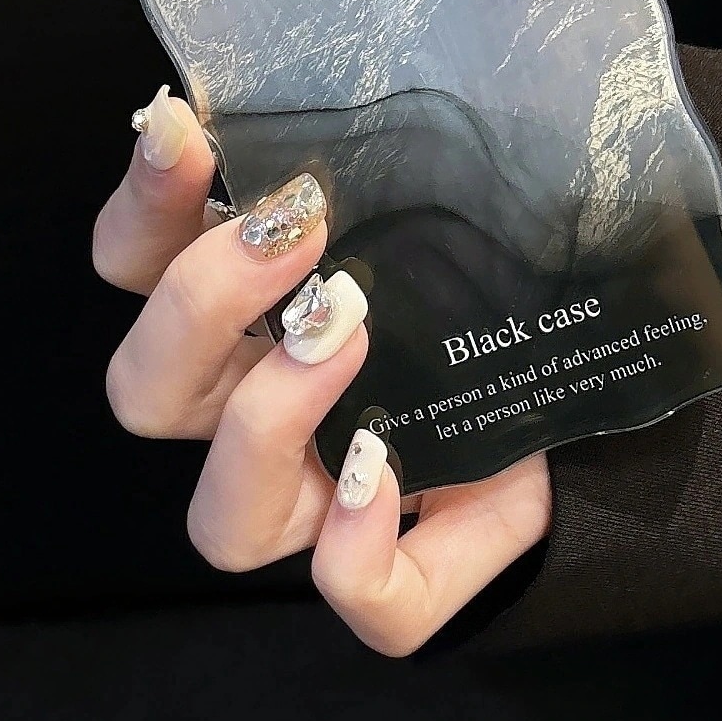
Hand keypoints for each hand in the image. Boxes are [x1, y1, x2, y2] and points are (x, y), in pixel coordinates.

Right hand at [90, 85, 552, 655]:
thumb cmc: (486, 287)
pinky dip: (358, 549)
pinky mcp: (402, 577)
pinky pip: (357, 598)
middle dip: (199, 304)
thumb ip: (380, 170)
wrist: (583, 391)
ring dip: (265, 422)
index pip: (138, 269)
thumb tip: (333, 122)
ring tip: (347, 336)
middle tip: (297, 229)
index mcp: (244, 326)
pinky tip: (389, 471)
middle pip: (147, 393)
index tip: (183, 128)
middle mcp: (256, 418)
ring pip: (221, 521)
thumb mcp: (437, 211)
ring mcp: (321, 509)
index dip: (142, 205)